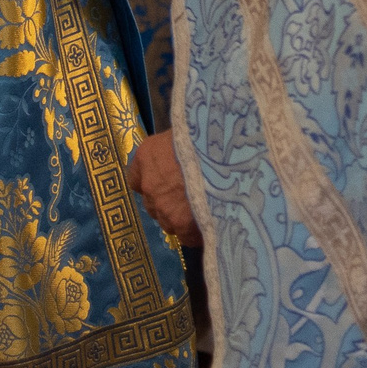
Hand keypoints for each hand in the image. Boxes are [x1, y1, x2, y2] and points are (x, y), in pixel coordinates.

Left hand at [127, 130, 201, 246]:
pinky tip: (212, 222)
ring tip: (203, 209)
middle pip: (153, 202)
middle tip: (189, 194)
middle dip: (167, 200)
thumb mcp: (188, 131)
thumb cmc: (210, 135)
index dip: (151, 179)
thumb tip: (180, 150)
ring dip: (180, 217)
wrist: (230, 159)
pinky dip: (196, 231)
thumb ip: (177, 146)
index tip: (164, 179)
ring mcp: (165, 210)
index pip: (136, 177)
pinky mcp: (183, 228)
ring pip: (168, 220)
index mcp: (147, 156)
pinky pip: (186, 236)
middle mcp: (150, 185)